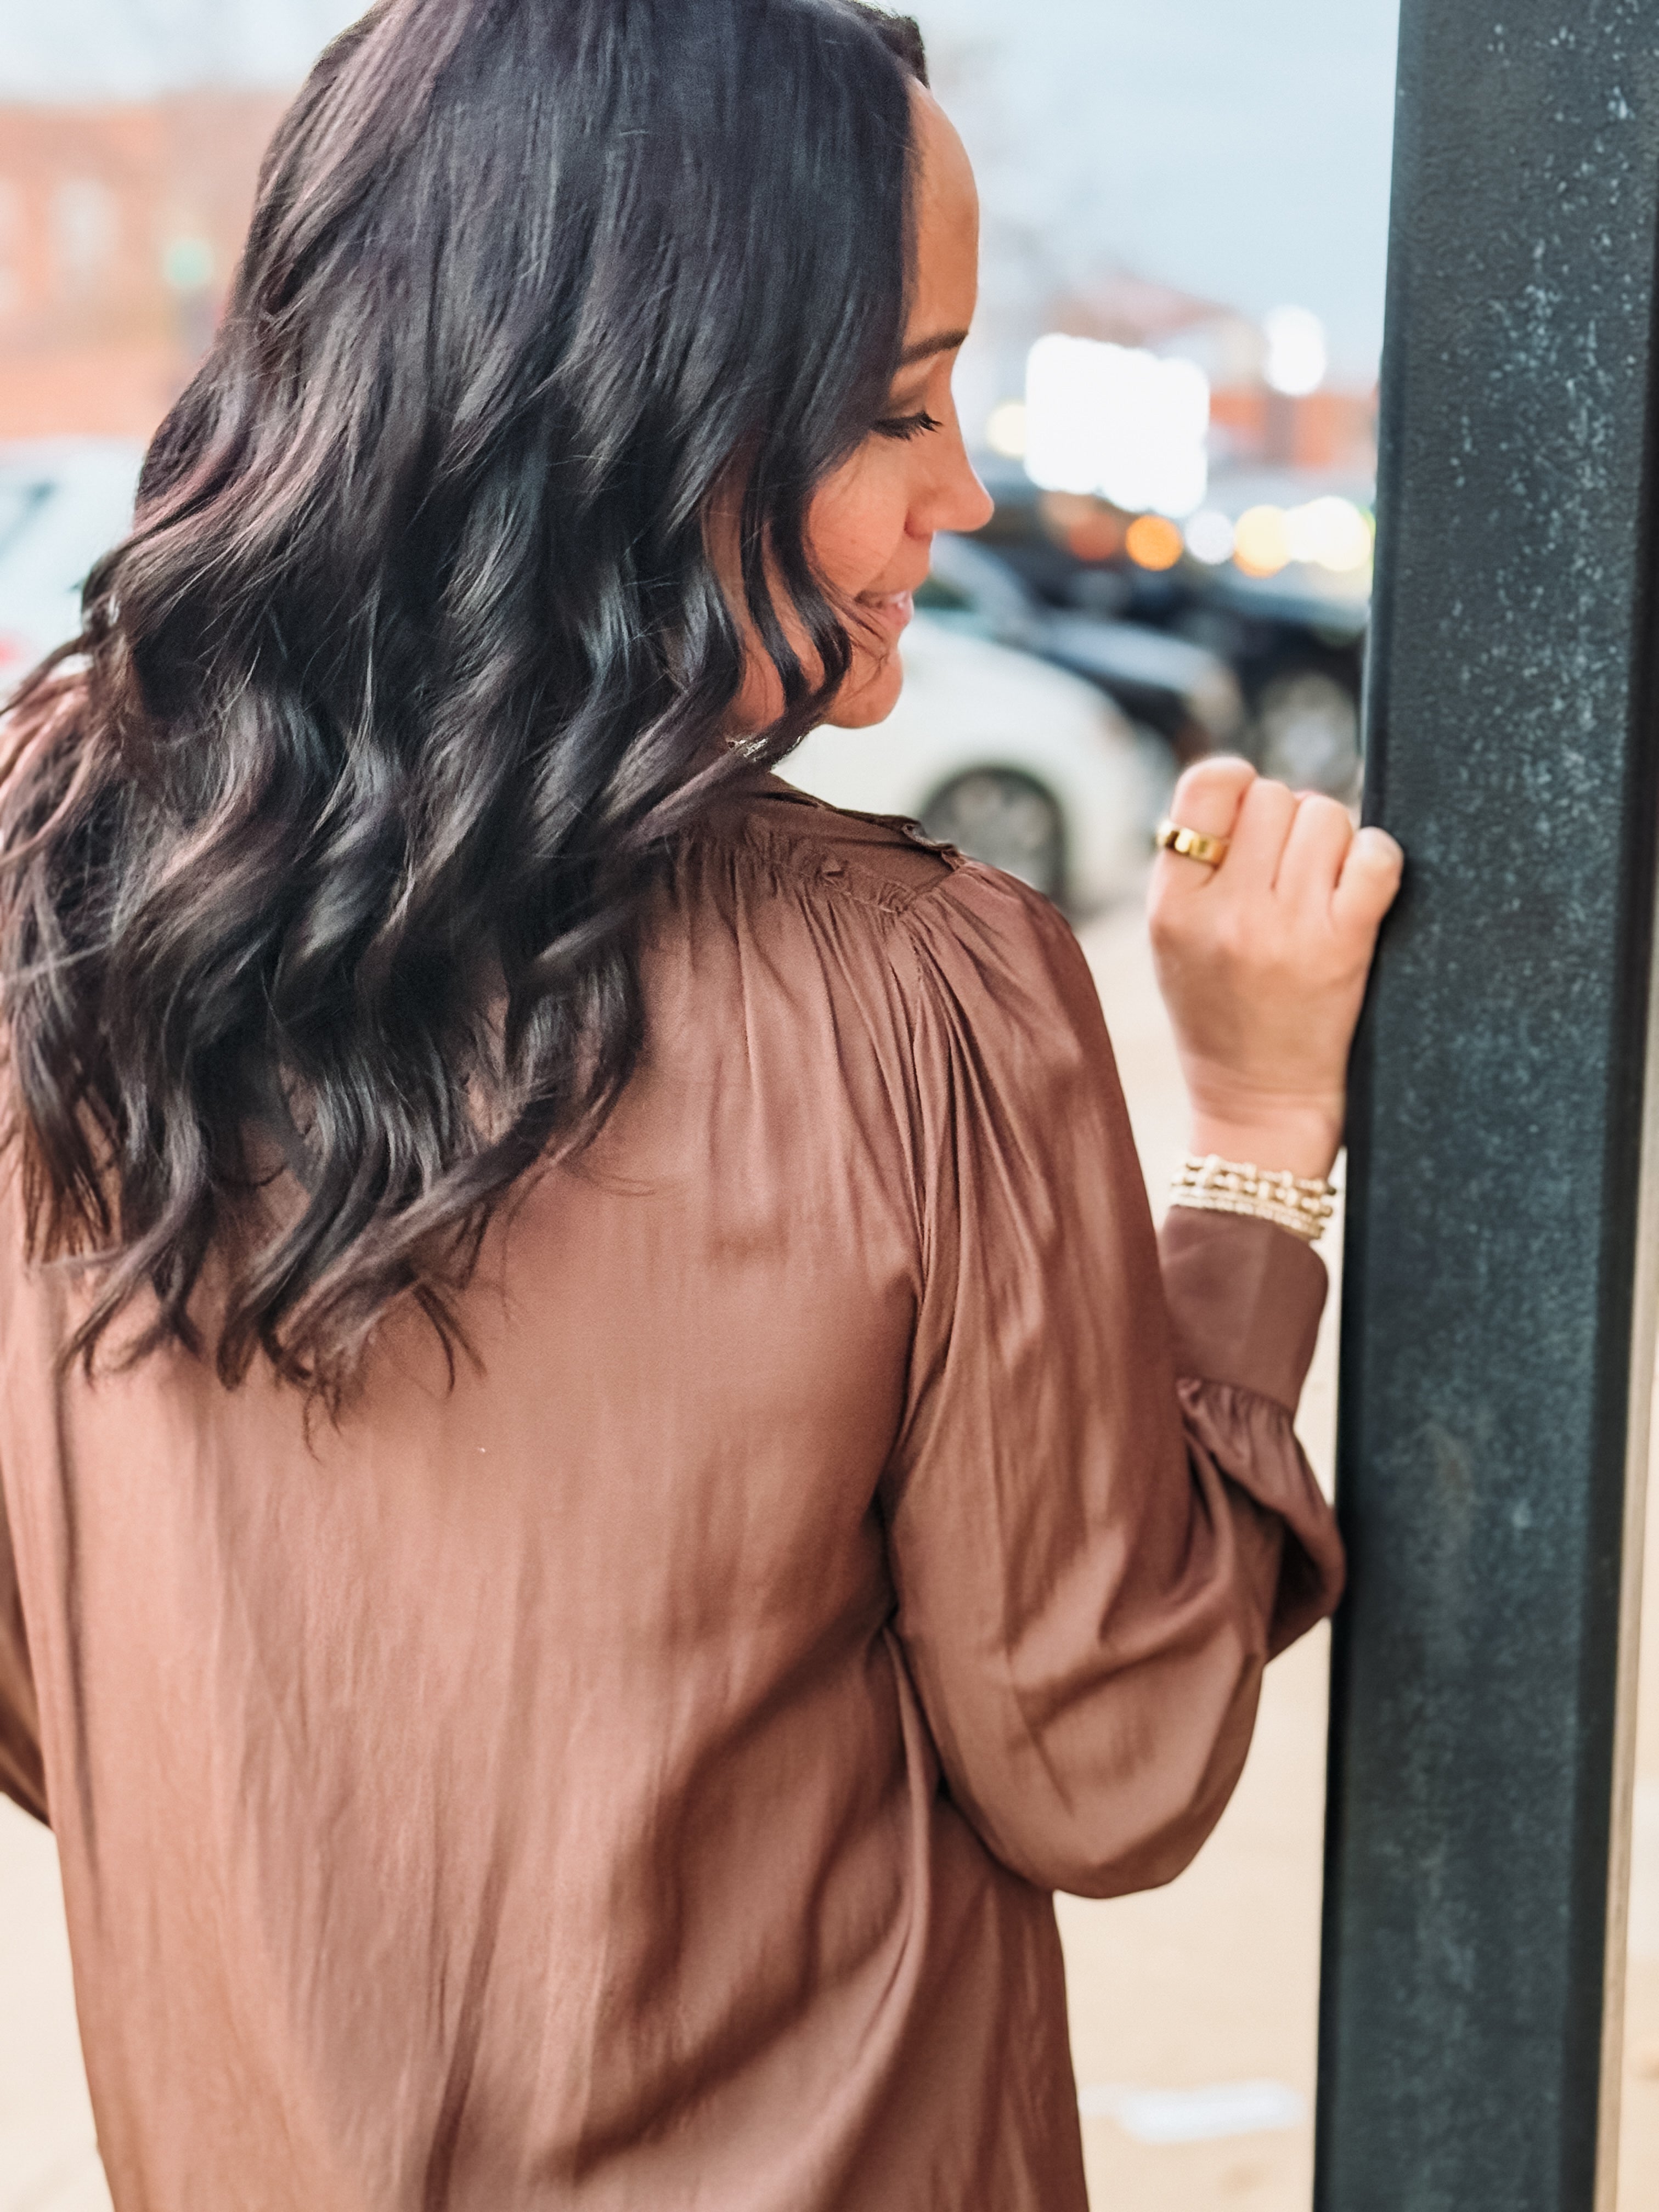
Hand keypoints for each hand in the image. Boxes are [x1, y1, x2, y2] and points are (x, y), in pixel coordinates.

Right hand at [1148, 756, 1403, 1181]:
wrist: (1258, 1109)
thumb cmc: (1220, 1020)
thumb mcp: (1174, 946)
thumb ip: (1194, 872)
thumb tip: (1245, 786)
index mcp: (1172, 907)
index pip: (1208, 784)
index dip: (1238, 786)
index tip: (1250, 819)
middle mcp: (1225, 913)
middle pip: (1276, 795)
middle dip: (1290, 822)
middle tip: (1290, 870)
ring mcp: (1285, 929)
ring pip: (1327, 816)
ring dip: (1334, 842)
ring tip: (1321, 888)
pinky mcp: (1343, 948)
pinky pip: (1375, 856)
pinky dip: (1376, 862)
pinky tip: (1360, 892)